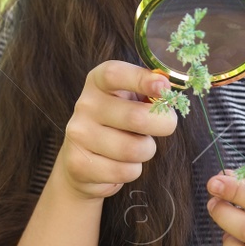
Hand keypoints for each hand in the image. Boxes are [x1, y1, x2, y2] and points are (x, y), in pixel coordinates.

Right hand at [55, 61, 178, 199]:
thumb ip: (149, 92)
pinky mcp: (78, 164)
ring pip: (134, 149)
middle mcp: (84, 105)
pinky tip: (121, 164)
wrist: (84, 163)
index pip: (115, 75)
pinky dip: (133, 170)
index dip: (141, 79)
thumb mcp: (130, 100)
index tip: (163, 86)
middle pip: (136, 117)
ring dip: (146, 150)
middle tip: (166, 125)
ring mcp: (78, 135)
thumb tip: (166, 88)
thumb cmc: (118, 125)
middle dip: (163, 124)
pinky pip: (125, 171)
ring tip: (137, 147)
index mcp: (97, 82)